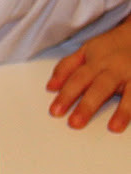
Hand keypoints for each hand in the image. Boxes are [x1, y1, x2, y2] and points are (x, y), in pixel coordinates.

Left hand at [47, 18, 130, 132]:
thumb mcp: (87, 50)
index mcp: (97, 62)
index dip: (66, 95)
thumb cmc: (112, 46)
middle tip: (74, 123)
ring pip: (130, 92)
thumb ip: (67, 68)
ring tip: (114, 127)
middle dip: (87, 106)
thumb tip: (50, 87)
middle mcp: (116, 68)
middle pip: (100, 87)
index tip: (55, 111)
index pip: (78, 79)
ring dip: (123, 110)